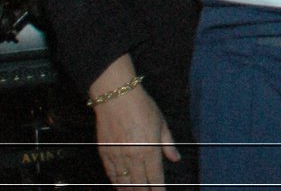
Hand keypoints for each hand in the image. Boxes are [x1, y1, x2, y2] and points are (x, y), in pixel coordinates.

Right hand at [90, 59, 177, 187]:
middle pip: (139, 184)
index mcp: (150, 149)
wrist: (116, 97)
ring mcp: (117, 156)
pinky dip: (116, 183)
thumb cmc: (142, 107)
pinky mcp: (105, 153)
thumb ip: (168, 144)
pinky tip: (120, 186)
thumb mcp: (161, 123)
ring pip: (124, 182)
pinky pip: (111, 174)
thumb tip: (175, 159)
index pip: (155, 177)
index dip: (158, 189)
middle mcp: (133, 156)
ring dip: (130, 190)